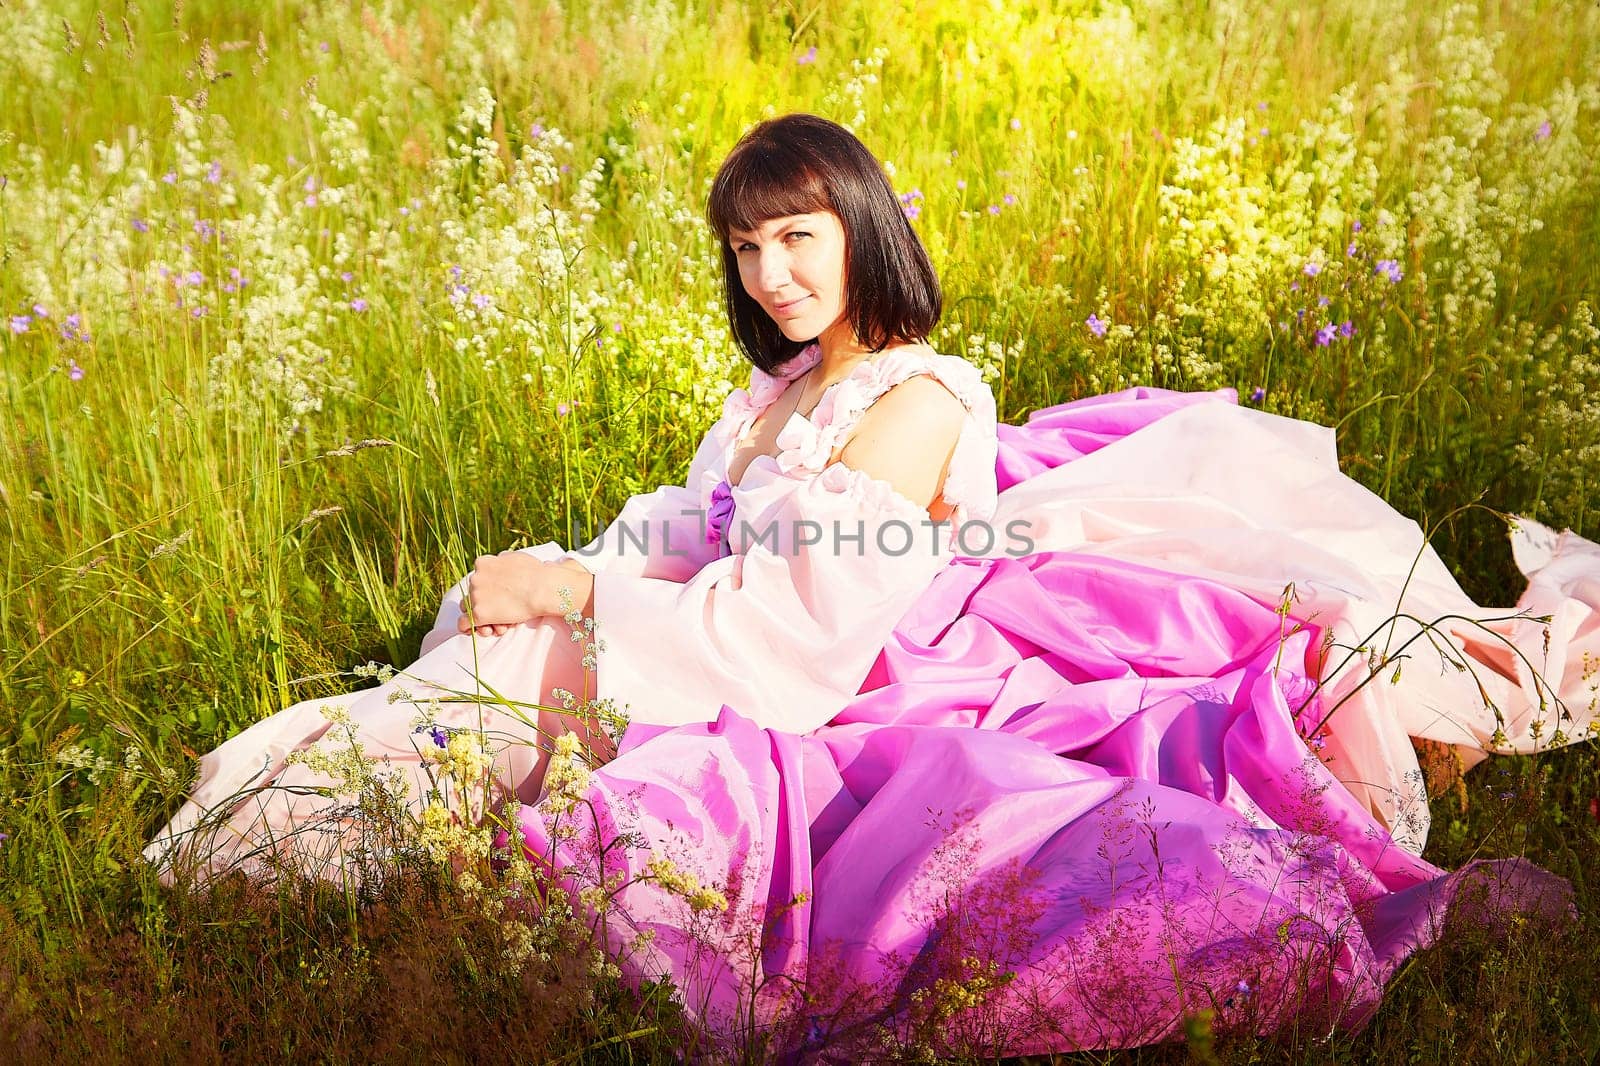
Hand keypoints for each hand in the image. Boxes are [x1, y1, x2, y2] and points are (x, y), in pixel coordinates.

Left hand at [457, 553, 592, 637]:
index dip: (487, 588)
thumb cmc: (535, 572)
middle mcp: (475, 578)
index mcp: (483, 563)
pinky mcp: (479, 613)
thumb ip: (503, 560)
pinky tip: (482, 629)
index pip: (477, 577)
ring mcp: (475, 596)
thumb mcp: (516, 556)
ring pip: (467, 609)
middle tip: (500, 611)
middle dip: (484, 603)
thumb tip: (502, 560)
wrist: (542, 588)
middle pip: (471, 593)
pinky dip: (468, 628)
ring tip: (496, 623)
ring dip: (479, 616)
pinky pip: (463, 623)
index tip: (498, 595)